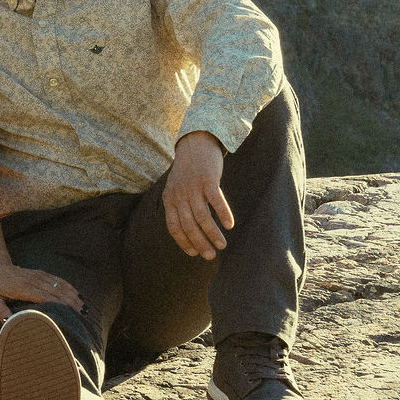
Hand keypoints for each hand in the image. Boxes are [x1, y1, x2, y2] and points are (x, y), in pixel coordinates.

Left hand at [0, 258, 83, 321]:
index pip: (43, 296)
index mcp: (22, 287)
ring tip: (85, 308)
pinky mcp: (41, 274)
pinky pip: (58, 280)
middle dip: (71, 302)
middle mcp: (33, 280)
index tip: (69, 313)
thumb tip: (9, 322)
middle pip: (56, 291)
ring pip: (60, 285)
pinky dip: (69, 287)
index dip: (57, 304)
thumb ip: (0, 310)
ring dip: (73, 296)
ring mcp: (38, 275)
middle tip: (84, 315)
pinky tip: (78, 295)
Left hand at [164, 131, 233, 260]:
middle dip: (200, 243)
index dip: (184, 242)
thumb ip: (179, 206)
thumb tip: (189, 231)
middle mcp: (179, 195)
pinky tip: (229, 225)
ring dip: (212, 233)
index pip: (174, 227)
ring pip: (202, 217)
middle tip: (210, 256)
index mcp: (169, 199)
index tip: (194, 253)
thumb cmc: (188, 170)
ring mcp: (193, 187)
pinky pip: (215, 201)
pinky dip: (223, 214)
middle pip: (189, 225)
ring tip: (221, 245)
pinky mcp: (208, 180)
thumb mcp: (176, 188)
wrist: (195, 143)